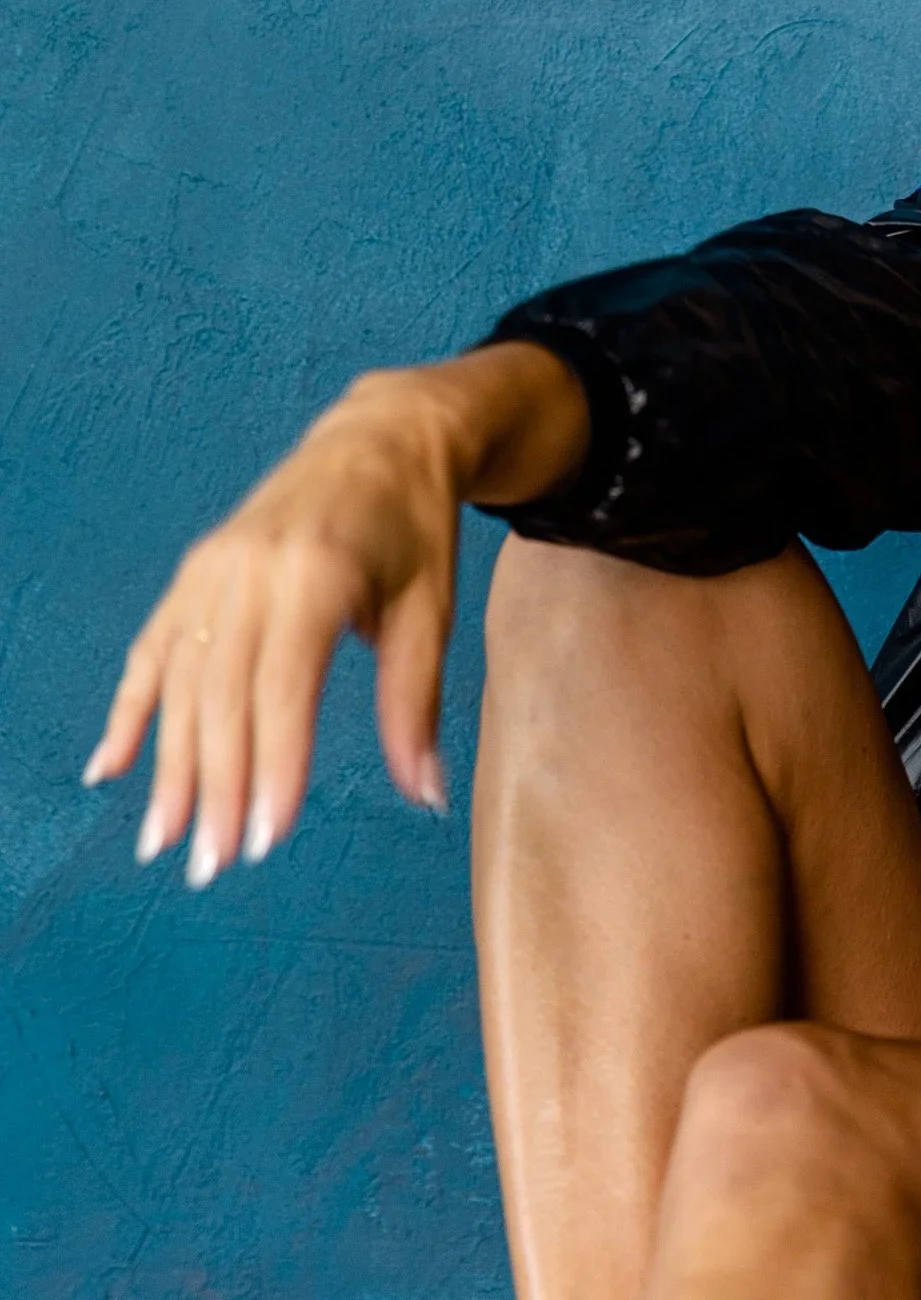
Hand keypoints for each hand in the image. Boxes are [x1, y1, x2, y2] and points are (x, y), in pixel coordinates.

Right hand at [83, 343, 587, 885]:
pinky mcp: (196, 568)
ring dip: (167, 765)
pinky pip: (152, 645)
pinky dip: (129, 708)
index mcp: (318, 574)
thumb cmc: (415, 527)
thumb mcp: (430, 609)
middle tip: (211, 866)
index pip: (283, 691)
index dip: (273, 769)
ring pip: (179, 681)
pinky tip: (108, 767)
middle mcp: (253, 569)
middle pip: (221, 695)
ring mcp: (215, 567)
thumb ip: (415, 704)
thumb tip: (428, 796)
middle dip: (215, 787)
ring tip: (162, 840)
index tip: (266, 841)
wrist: (382, 435)